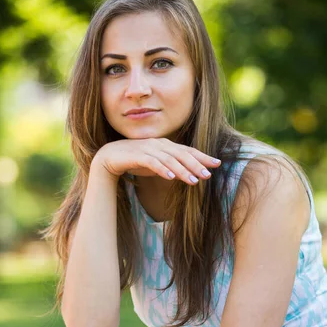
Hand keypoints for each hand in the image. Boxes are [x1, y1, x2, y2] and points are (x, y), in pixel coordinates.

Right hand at [93, 137, 221, 185]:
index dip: (202, 157)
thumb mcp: (157, 164)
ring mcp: (148, 148)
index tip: (217, 163)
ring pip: (169, 160)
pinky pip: (152, 163)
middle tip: (209, 175)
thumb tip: (188, 174)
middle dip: (196, 165)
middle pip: (182, 155)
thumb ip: (171, 166)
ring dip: (182, 170)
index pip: (187, 151)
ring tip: (194, 181)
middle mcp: (159, 144)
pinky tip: (171, 178)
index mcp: (166, 145)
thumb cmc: (135, 161)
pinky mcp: (137, 155)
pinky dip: (162, 169)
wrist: (109, 157)